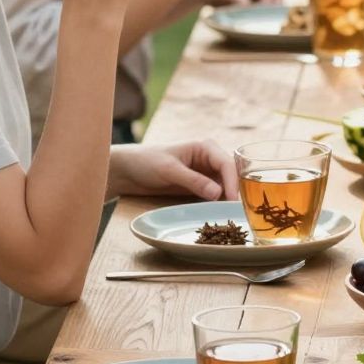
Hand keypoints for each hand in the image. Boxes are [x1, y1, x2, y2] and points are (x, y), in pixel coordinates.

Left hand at [108, 138, 239, 201]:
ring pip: (225, 187)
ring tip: (229, 215)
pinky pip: (215, 196)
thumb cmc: (146, 161)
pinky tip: (218, 214)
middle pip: (230, 176)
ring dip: (227, 200)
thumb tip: (218, 194)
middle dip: (234, 191)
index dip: (232, 182)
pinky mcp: (200, 186)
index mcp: (205, 147)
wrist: (128, 170)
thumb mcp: (170, 170)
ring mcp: (206, 173)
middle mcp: (209, 159)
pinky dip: (218, 204)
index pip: (226, 164)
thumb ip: (194, 180)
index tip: (232, 200)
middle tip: (236, 211)